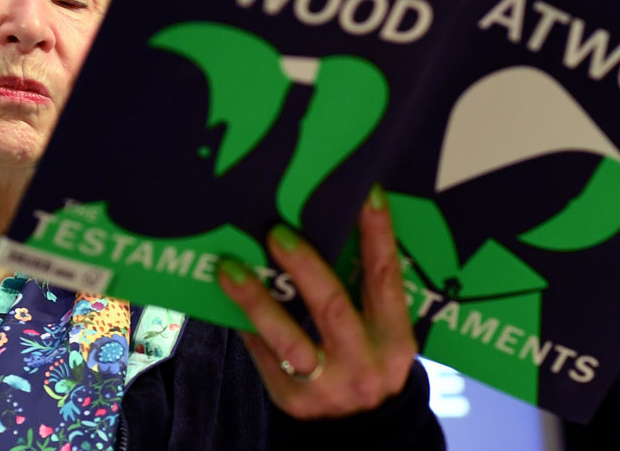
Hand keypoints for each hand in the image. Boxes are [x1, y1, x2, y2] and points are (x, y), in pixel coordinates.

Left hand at [216, 185, 417, 418]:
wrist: (362, 434)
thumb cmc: (370, 363)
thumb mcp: (384, 336)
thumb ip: (365, 295)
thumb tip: (330, 228)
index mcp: (394, 339)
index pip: (386, 279)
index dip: (378, 235)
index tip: (366, 193)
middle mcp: (364, 362)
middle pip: (333, 307)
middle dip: (304, 266)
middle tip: (277, 230)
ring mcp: (326, 385)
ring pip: (288, 339)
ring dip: (257, 300)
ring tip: (230, 267)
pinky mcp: (292, 400)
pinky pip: (263, 355)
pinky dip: (246, 324)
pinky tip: (225, 297)